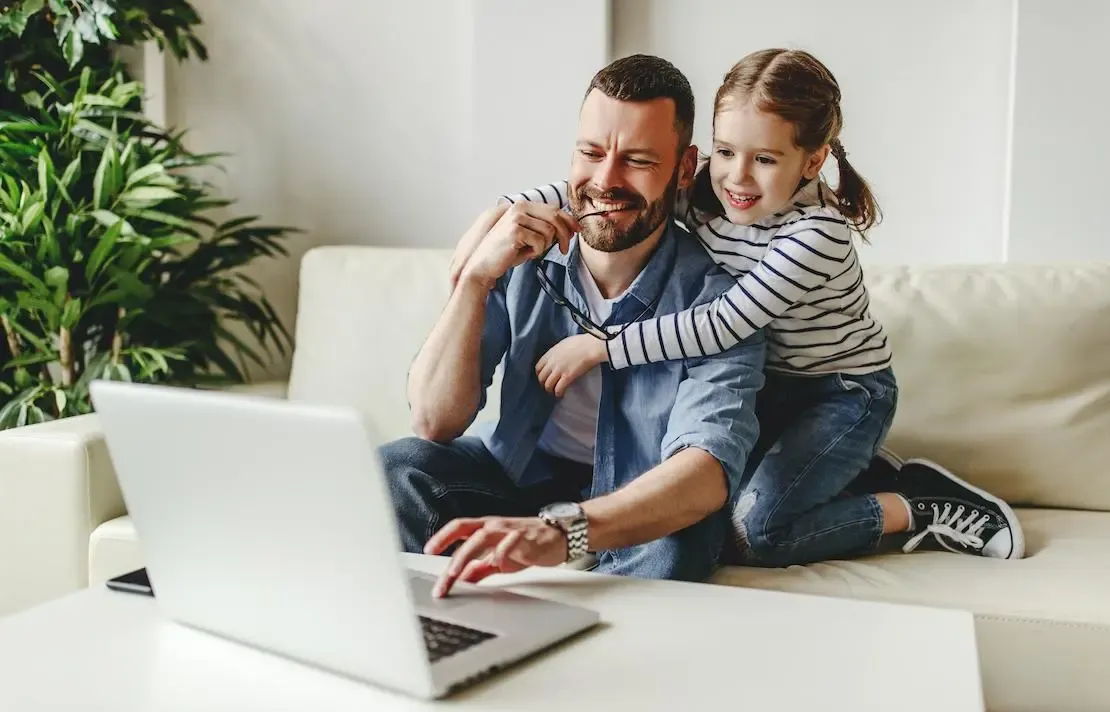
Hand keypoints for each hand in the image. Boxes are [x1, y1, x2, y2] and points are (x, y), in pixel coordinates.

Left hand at [423, 516, 567, 596]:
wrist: (560, 537)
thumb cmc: (528, 545)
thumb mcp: (499, 559)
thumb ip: (479, 568)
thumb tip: (460, 580)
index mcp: (487, 528)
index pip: (459, 527)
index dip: (443, 537)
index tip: (428, 550)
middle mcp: (496, 526)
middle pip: (467, 531)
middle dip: (450, 551)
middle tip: (441, 574)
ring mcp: (510, 531)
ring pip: (483, 537)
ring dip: (467, 554)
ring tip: (455, 572)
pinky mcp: (526, 539)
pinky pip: (511, 544)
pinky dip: (502, 553)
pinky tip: (497, 563)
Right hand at [458, 203, 578, 289]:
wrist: (484, 265)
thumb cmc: (507, 252)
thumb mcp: (528, 237)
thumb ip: (545, 228)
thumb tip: (570, 227)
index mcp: (523, 206)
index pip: (553, 209)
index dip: (568, 221)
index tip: (576, 231)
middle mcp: (519, 207)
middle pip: (555, 217)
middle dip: (564, 235)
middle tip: (564, 249)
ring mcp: (516, 217)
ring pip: (549, 231)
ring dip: (545, 246)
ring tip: (532, 252)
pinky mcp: (515, 230)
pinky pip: (540, 241)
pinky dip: (537, 251)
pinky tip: (527, 254)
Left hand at [536, 334, 607, 397]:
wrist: (590, 346)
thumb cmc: (580, 343)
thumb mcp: (562, 344)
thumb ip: (556, 353)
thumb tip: (556, 358)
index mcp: (550, 354)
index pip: (538, 368)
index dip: (540, 374)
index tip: (544, 377)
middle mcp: (552, 362)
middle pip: (541, 378)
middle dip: (544, 383)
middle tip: (549, 386)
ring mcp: (559, 370)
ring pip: (548, 385)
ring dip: (550, 390)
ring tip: (554, 391)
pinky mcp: (567, 377)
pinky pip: (558, 388)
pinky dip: (558, 393)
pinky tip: (560, 394)